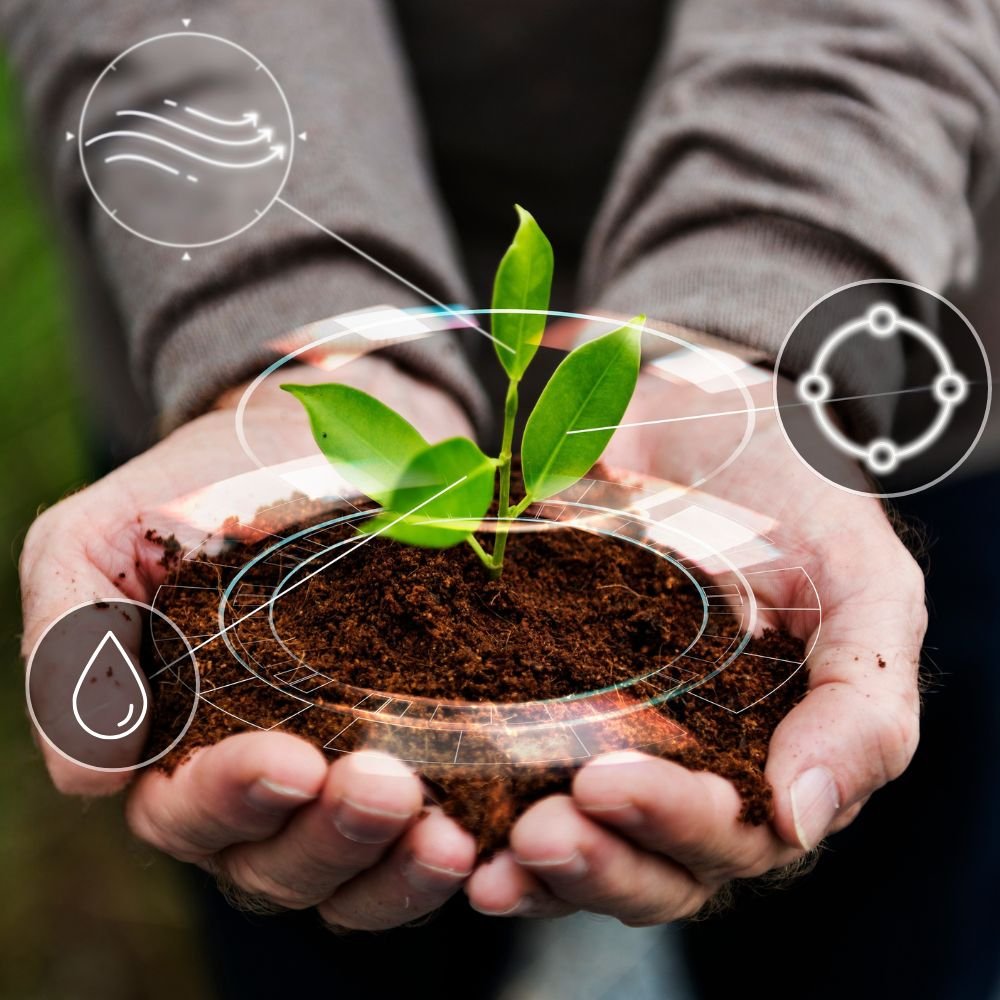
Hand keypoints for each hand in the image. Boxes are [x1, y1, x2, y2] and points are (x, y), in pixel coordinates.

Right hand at [20, 353, 477, 929]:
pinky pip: (429, 832)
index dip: (232, 801)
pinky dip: (453, 847)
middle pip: (278, 864)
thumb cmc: (194, 494)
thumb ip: (72, 643)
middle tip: (382, 785)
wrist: (308, 442)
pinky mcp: (419, 752)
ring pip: (357, 872)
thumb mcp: (97, 542)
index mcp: (172, 748)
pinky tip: (484, 825)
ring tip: (443, 830)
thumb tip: (92, 778)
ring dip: (396, 867)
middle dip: (327, 838)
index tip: (288, 762)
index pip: (188, 813)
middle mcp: (258, 782)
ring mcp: (340, 774)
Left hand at [465, 357, 925, 923]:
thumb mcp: (863, 586)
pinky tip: (441, 815)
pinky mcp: (545, 692)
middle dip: (595, 860)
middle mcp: (689, 767)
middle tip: (539, 832)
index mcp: (770, 760)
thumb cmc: (800, 501)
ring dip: (533, 863)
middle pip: (647, 862)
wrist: (708, 417)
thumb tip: (801, 820)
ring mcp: (612, 734)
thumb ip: (862, 702)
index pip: (728, 836)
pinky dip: (480, 803)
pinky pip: (511, 768)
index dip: (672, 826)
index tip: (606, 784)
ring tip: (486, 861)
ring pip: (579, 838)